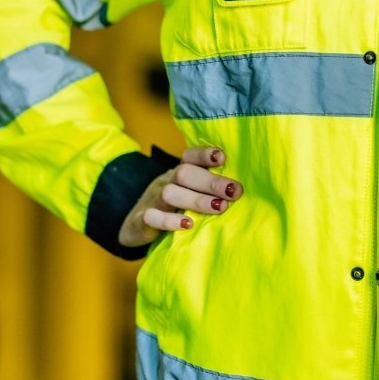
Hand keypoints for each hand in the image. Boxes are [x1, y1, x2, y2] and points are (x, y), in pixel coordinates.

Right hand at [118, 147, 242, 247]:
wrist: (136, 224)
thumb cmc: (175, 206)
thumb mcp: (189, 192)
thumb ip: (209, 187)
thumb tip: (242, 189)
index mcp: (179, 172)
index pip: (189, 156)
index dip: (204, 154)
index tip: (223, 157)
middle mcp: (166, 181)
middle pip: (184, 173)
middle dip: (211, 181)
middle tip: (234, 191)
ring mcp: (152, 200)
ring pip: (169, 193)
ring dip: (197, 200)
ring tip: (219, 208)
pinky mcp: (141, 221)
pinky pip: (152, 217)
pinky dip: (170, 221)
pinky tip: (188, 225)